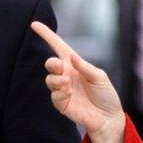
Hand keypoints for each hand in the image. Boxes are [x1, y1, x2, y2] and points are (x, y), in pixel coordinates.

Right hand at [31, 22, 125, 142]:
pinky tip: (68, 94)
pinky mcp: (61, 103)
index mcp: (75, 64)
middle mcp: (67, 75)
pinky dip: (60, 92)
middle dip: (52, 64)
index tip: (34, 24)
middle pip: (50, 63)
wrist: (108, 118)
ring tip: (67, 84)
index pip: (58, 47)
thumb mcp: (100, 77)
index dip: (47, 35)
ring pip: (49, 79)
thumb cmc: (106, 95)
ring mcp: (63, 89)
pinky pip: (54, 95)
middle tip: (59, 67)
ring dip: (57, 80)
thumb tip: (71, 57)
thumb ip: (85, 67)